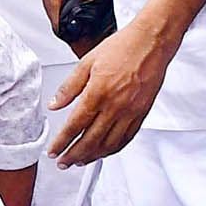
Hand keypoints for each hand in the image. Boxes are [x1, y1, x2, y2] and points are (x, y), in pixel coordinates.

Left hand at [46, 20, 173, 166]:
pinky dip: (112, 149)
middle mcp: (115, 106)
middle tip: (63, 162)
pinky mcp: (142, 113)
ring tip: (80, 161)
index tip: (54, 150)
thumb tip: (54, 104)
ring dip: (92, 156)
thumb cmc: (123, 47)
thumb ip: (69, 87)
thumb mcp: (87, 62)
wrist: (152, 42)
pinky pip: (126, 138)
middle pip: (90, 140)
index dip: (62, 142)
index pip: (75, 125)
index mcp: (98, 92)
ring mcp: (130, 112)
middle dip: (74, 155)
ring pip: (109, 144)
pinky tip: (103, 152)